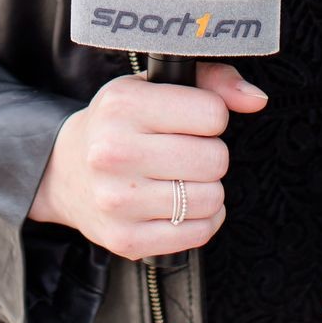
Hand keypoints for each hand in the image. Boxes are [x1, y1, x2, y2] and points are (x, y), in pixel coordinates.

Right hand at [27, 61, 267, 257]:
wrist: (64, 170)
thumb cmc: (119, 123)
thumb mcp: (152, 86)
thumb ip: (211, 82)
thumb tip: (257, 100)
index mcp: (123, 105)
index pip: (212, 114)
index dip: (210, 117)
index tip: (189, 121)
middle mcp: (114, 152)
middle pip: (215, 159)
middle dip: (210, 155)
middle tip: (185, 152)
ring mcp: (118, 200)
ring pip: (211, 198)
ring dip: (206, 189)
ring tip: (180, 178)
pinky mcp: (126, 240)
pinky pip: (198, 233)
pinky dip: (200, 220)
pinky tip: (178, 205)